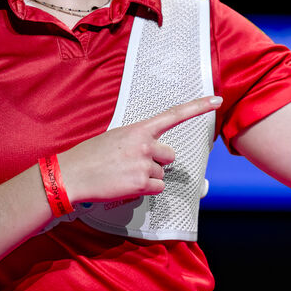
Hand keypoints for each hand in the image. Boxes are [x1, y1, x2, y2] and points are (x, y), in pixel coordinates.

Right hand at [58, 96, 221, 202]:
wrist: (72, 174)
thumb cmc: (90, 155)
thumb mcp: (115, 137)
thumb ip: (137, 140)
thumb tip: (151, 150)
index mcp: (139, 129)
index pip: (174, 114)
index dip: (198, 107)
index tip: (217, 100)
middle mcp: (146, 145)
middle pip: (170, 156)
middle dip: (158, 162)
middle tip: (134, 165)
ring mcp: (144, 164)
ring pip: (161, 174)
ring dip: (148, 177)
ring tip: (124, 175)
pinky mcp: (142, 184)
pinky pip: (156, 188)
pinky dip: (145, 190)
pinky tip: (126, 185)